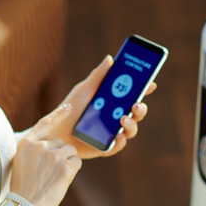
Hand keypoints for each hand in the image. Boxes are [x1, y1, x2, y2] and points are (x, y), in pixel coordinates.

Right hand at [10, 105, 81, 205]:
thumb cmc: (24, 187)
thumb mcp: (22, 162)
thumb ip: (34, 149)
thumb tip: (53, 142)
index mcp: (26, 143)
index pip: (44, 123)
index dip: (58, 114)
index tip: (69, 107)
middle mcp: (40, 146)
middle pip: (61, 143)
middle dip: (60, 155)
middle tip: (48, 173)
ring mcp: (53, 155)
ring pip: (71, 152)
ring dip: (67, 163)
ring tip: (53, 177)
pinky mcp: (65, 167)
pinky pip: (77, 162)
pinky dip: (73, 171)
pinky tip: (61, 180)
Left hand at [41, 55, 156, 158]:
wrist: (54, 132)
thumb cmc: (69, 109)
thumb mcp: (84, 90)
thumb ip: (98, 76)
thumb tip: (110, 58)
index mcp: (113, 102)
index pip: (133, 95)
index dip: (144, 89)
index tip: (150, 83)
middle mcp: (116, 117)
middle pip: (136, 113)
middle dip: (141, 108)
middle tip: (136, 104)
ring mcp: (112, 133)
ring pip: (130, 129)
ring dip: (132, 124)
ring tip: (124, 119)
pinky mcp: (105, 147)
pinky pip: (117, 146)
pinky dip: (120, 142)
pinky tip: (117, 136)